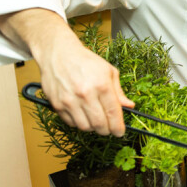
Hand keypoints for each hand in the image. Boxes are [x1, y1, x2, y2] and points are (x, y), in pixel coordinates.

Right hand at [0, 9, 132, 135]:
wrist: (59, 54)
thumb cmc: (86, 61)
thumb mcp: (109, 71)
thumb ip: (119, 91)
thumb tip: (129, 106)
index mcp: (101, 85)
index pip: (113, 113)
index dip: (118, 127)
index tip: (120, 132)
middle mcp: (85, 94)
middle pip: (99, 124)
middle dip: (107, 130)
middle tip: (110, 129)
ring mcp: (69, 101)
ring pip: (85, 127)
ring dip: (93, 128)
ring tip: (97, 121)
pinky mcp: (57, 105)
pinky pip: (71, 123)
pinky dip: (79, 123)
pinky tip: (83, 115)